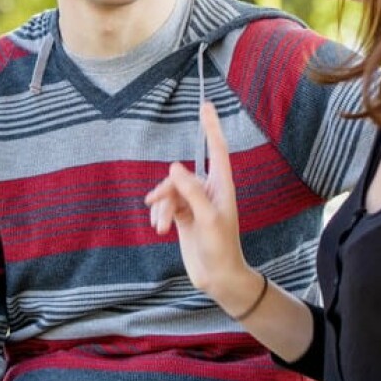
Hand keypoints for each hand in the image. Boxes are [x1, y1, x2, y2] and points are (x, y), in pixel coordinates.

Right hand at [144, 102, 261, 311]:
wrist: (218, 277)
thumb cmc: (220, 247)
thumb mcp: (207, 218)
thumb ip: (192, 191)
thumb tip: (174, 166)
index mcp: (222, 186)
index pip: (216, 149)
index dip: (210, 127)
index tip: (205, 104)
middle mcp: (208, 191)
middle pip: (180, 176)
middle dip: (166, 192)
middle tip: (158, 210)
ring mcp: (195, 203)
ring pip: (169, 192)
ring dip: (162, 208)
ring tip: (161, 227)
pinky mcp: (184, 216)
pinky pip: (166, 206)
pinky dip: (160, 215)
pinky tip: (160, 228)